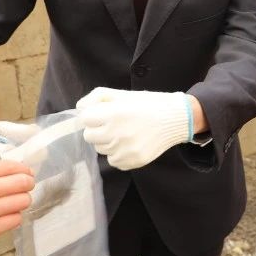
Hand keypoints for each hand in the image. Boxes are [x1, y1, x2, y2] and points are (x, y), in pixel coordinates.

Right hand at [0, 159, 33, 251]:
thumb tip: (17, 171)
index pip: (11, 166)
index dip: (24, 169)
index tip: (27, 173)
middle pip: (22, 183)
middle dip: (28, 184)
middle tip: (26, 186)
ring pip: (23, 201)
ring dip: (22, 201)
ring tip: (15, 202)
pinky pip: (16, 219)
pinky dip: (14, 216)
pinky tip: (6, 215)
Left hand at [76, 87, 192, 169]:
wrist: (175, 119)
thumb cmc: (148, 104)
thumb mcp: (122, 94)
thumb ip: (97, 97)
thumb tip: (79, 108)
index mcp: (113, 114)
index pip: (85, 119)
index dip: (93, 115)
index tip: (103, 114)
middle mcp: (117, 133)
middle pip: (89, 136)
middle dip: (97, 129)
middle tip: (114, 124)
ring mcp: (125, 150)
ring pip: (101, 149)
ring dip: (108, 142)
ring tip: (125, 133)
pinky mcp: (133, 161)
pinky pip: (113, 161)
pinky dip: (118, 154)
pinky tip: (131, 143)